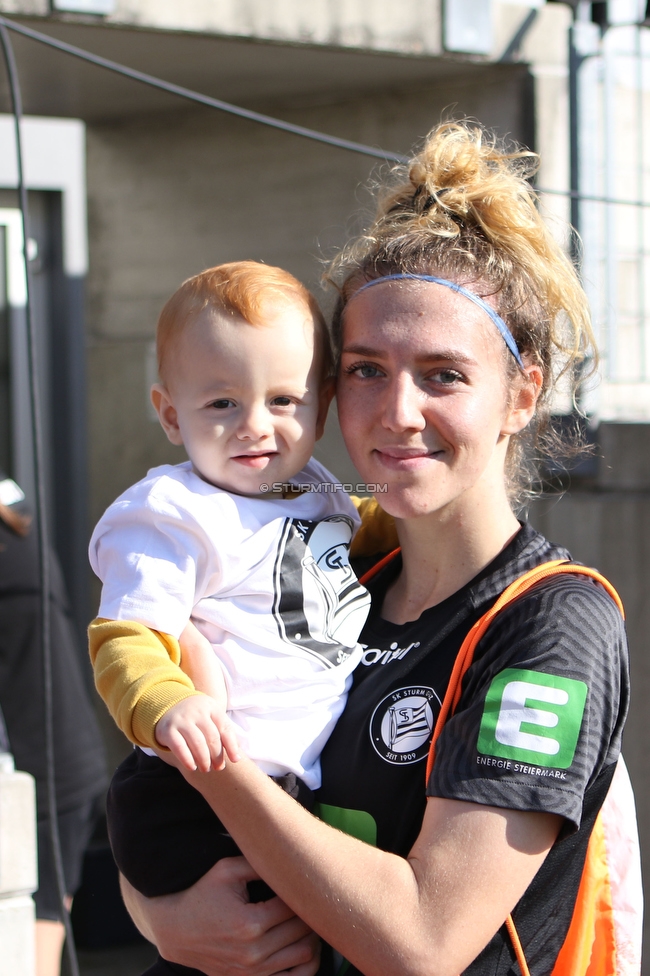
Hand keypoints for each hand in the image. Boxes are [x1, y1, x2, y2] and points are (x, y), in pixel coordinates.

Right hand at [120, 856, 320, 975]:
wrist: (177, 931)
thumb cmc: (202, 896)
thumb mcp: (226, 870)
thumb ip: (258, 862)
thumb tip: (287, 856)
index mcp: (250, 922)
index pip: (294, 906)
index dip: (303, 891)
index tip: (304, 880)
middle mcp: (254, 952)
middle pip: (303, 931)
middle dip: (311, 912)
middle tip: (311, 896)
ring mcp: (254, 972)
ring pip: (304, 956)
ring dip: (312, 936)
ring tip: (310, 918)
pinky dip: (306, 964)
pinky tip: (305, 945)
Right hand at [155, 694, 240, 771]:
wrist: (167, 706)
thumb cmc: (196, 717)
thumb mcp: (211, 717)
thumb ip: (224, 732)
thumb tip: (236, 758)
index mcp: (211, 707)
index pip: (225, 728)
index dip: (231, 746)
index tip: (234, 760)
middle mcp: (197, 711)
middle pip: (212, 737)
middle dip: (217, 756)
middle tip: (218, 767)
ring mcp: (182, 720)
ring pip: (198, 743)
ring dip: (204, 760)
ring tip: (206, 769)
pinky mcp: (168, 730)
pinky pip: (180, 747)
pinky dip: (187, 759)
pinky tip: (192, 767)